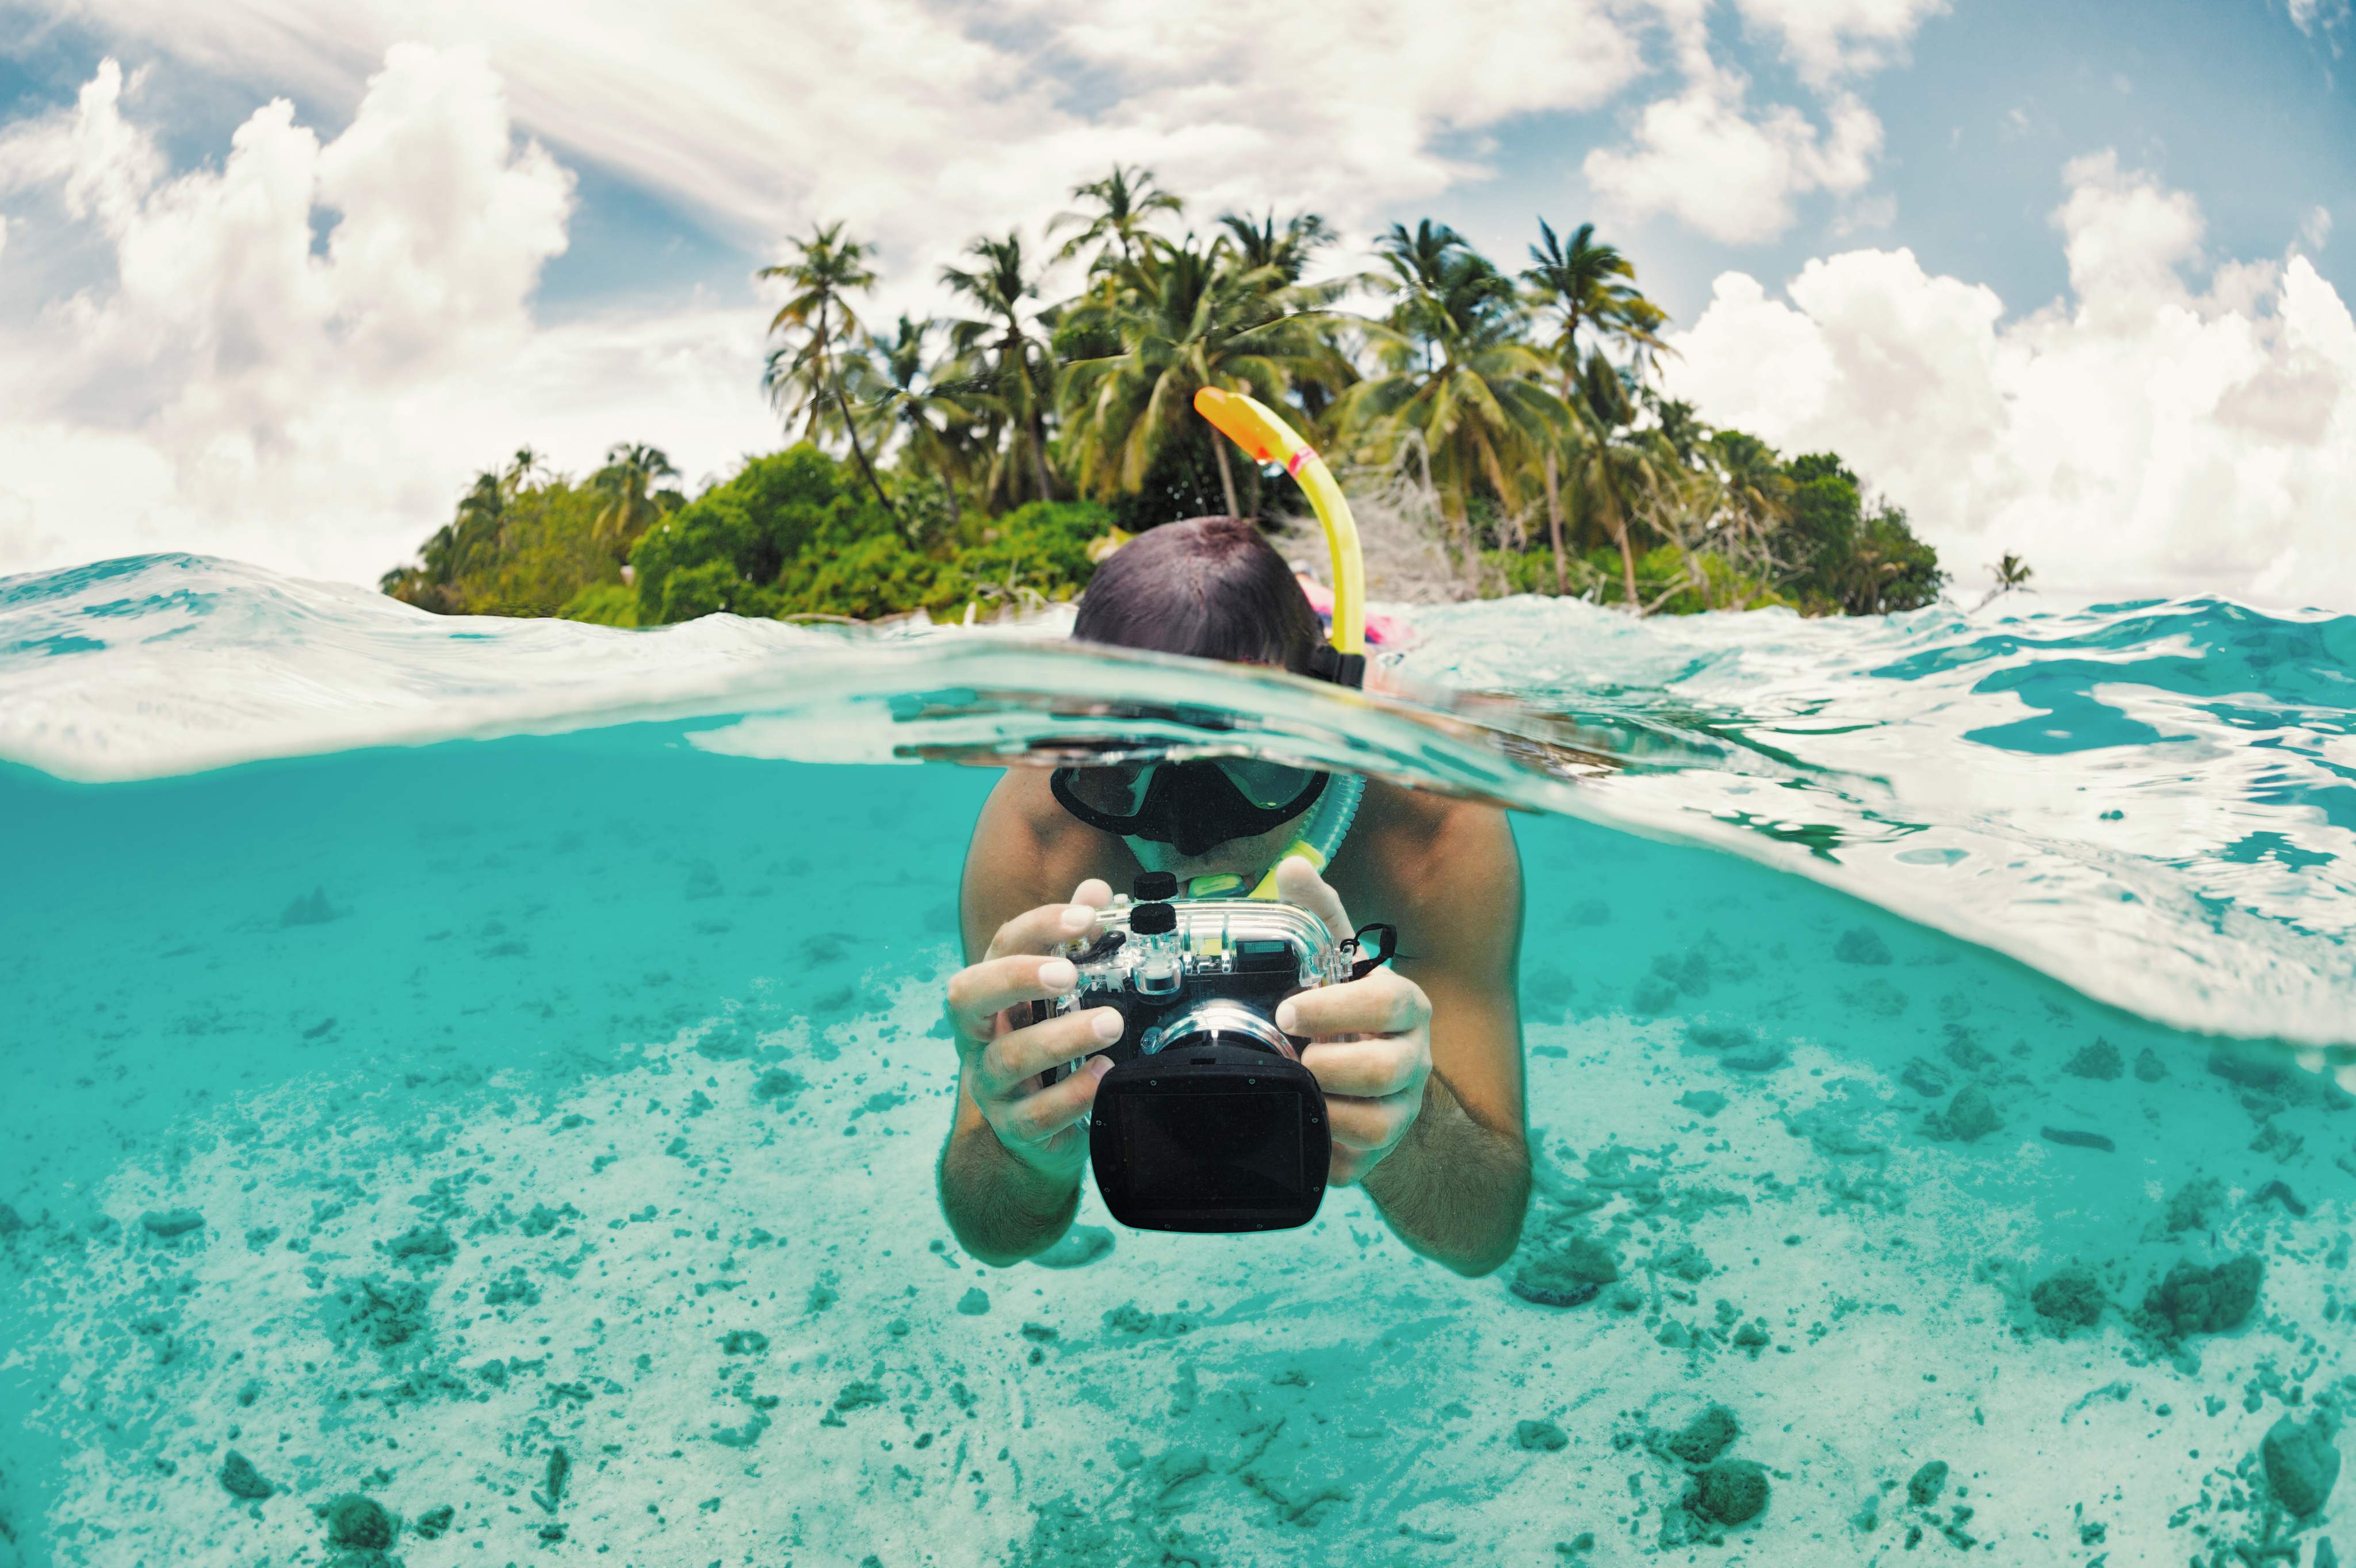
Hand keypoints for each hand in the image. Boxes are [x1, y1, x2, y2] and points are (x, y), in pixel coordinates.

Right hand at [943, 878, 1124, 1180]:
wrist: (1038, 1130)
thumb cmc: (1048, 1045)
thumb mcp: (1057, 994)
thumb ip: (1075, 940)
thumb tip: (1095, 890)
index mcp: (991, 992)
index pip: (1001, 946)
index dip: (1039, 926)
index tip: (1085, 916)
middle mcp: (979, 1034)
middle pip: (969, 995)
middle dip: (1017, 977)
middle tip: (1069, 973)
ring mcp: (990, 1083)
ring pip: (1010, 1057)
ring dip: (1063, 1037)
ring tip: (1111, 1024)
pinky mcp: (1014, 1126)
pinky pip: (1036, 1115)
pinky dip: (1073, 1094)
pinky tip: (1105, 1075)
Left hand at [1270, 857, 1432, 1184]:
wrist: (1369, 1087)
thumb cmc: (1346, 1017)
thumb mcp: (1336, 965)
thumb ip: (1319, 916)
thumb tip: (1293, 866)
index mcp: (1406, 1008)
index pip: (1388, 1003)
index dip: (1335, 1009)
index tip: (1288, 1013)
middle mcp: (1415, 1060)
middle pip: (1382, 1070)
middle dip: (1326, 1066)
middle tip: (1292, 1057)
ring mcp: (1404, 1110)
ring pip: (1372, 1124)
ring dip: (1324, 1108)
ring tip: (1299, 1090)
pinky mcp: (1384, 1152)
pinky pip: (1354, 1162)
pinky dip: (1324, 1148)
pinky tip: (1306, 1126)